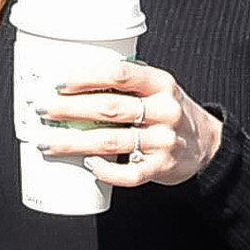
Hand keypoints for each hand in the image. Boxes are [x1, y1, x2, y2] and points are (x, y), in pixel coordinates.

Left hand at [42, 59, 222, 189]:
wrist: (207, 145)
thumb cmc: (170, 112)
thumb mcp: (157, 88)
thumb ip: (127, 82)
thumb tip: (73, 79)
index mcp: (160, 83)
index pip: (120, 74)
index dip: (87, 77)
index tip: (59, 83)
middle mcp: (163, 110)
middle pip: (110, 108)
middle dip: (70, 109)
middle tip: (42, 110)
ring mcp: (164, 140)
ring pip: (111, 141)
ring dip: (74, 143)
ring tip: (47, 141)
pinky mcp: (162, 167)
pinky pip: (130, 174)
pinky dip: (106, 171)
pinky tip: (88, 165)